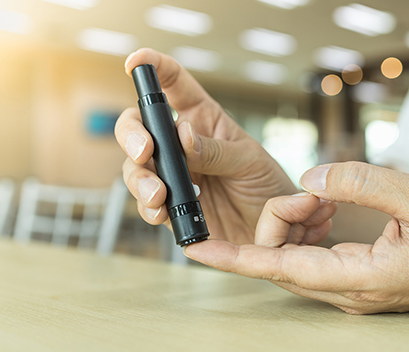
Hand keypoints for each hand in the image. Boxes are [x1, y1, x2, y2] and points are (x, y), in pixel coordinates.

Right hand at [115, 48, 295, 243]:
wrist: (276, 233)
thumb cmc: (268, 186)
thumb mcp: (250, 162)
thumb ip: (215, 150)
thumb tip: (182, 134)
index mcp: (203, 120)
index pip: (174, 85)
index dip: (153, 67)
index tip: (135, 62)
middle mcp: (181, 144)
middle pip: (139, 126)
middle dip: (132, 134)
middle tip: (145, 151)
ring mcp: (174, 176)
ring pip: (136, 167)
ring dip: (139, 178)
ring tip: (158, 195)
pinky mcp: (171, 207)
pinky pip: (147, 204)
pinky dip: (147, 208)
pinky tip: (161, 213)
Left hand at [184, 162, 408, 315]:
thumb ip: (362, 183)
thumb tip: (311, 175)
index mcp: (361, 279)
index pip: (279, 268)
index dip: (234, 257)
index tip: (195, 249)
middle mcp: (345, 292)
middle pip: (280, 260)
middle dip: (278, 221)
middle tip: (313, 193)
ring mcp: (348, 290)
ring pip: (292, 259)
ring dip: (294, 224)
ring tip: (327, 198)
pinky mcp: (352, 281)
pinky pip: (310, 258)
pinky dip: (307, 230)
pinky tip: (327, 208)